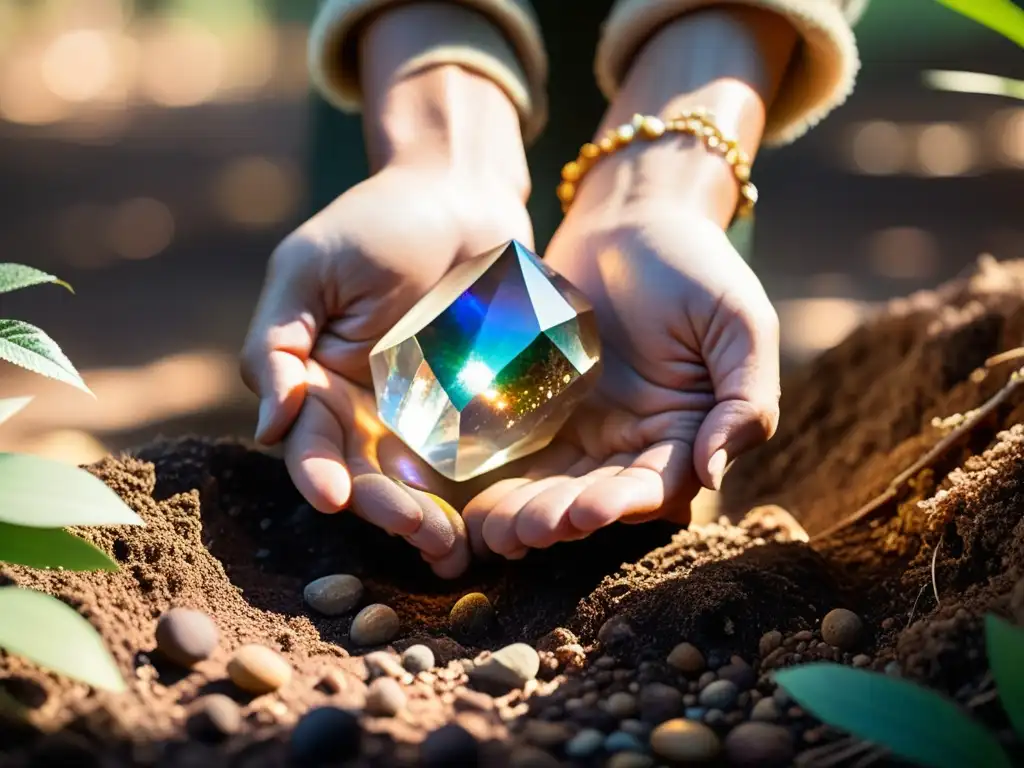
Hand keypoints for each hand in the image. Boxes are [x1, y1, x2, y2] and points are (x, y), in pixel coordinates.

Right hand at [241, 160, 532, 577]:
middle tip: (414, 531)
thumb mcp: (308, 270)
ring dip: (430, 519)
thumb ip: (276, 344)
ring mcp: (425, 415)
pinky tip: (487, 524)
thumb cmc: (374, 223)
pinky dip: (477, 496)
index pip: (311, 442)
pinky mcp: (477, 409)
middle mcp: (368, 411)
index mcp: (319, 383)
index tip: (332, 498)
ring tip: (449, 547)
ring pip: (420, 482)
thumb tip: (267, 426)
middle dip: (386, 508)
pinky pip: (474, 459)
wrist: (459, 194)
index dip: (317, 473)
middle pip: (368, 476)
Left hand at [462, 197, 779, 558]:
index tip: (589, 512)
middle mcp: (631, 441)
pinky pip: (516, 451)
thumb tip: (716, 474)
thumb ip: (744, 400)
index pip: (657, 484)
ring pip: (551, 485)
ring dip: (523, 513)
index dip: (624, 505)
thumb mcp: (739, 324)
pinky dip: (495, 481)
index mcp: (684, 432)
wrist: (629, 216)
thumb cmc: (695, 264)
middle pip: (595, 496)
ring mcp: (581, 427)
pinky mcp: (536, 406)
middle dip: (561, 519)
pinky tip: (468, 503)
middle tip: (525, 532)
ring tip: (494, 531)